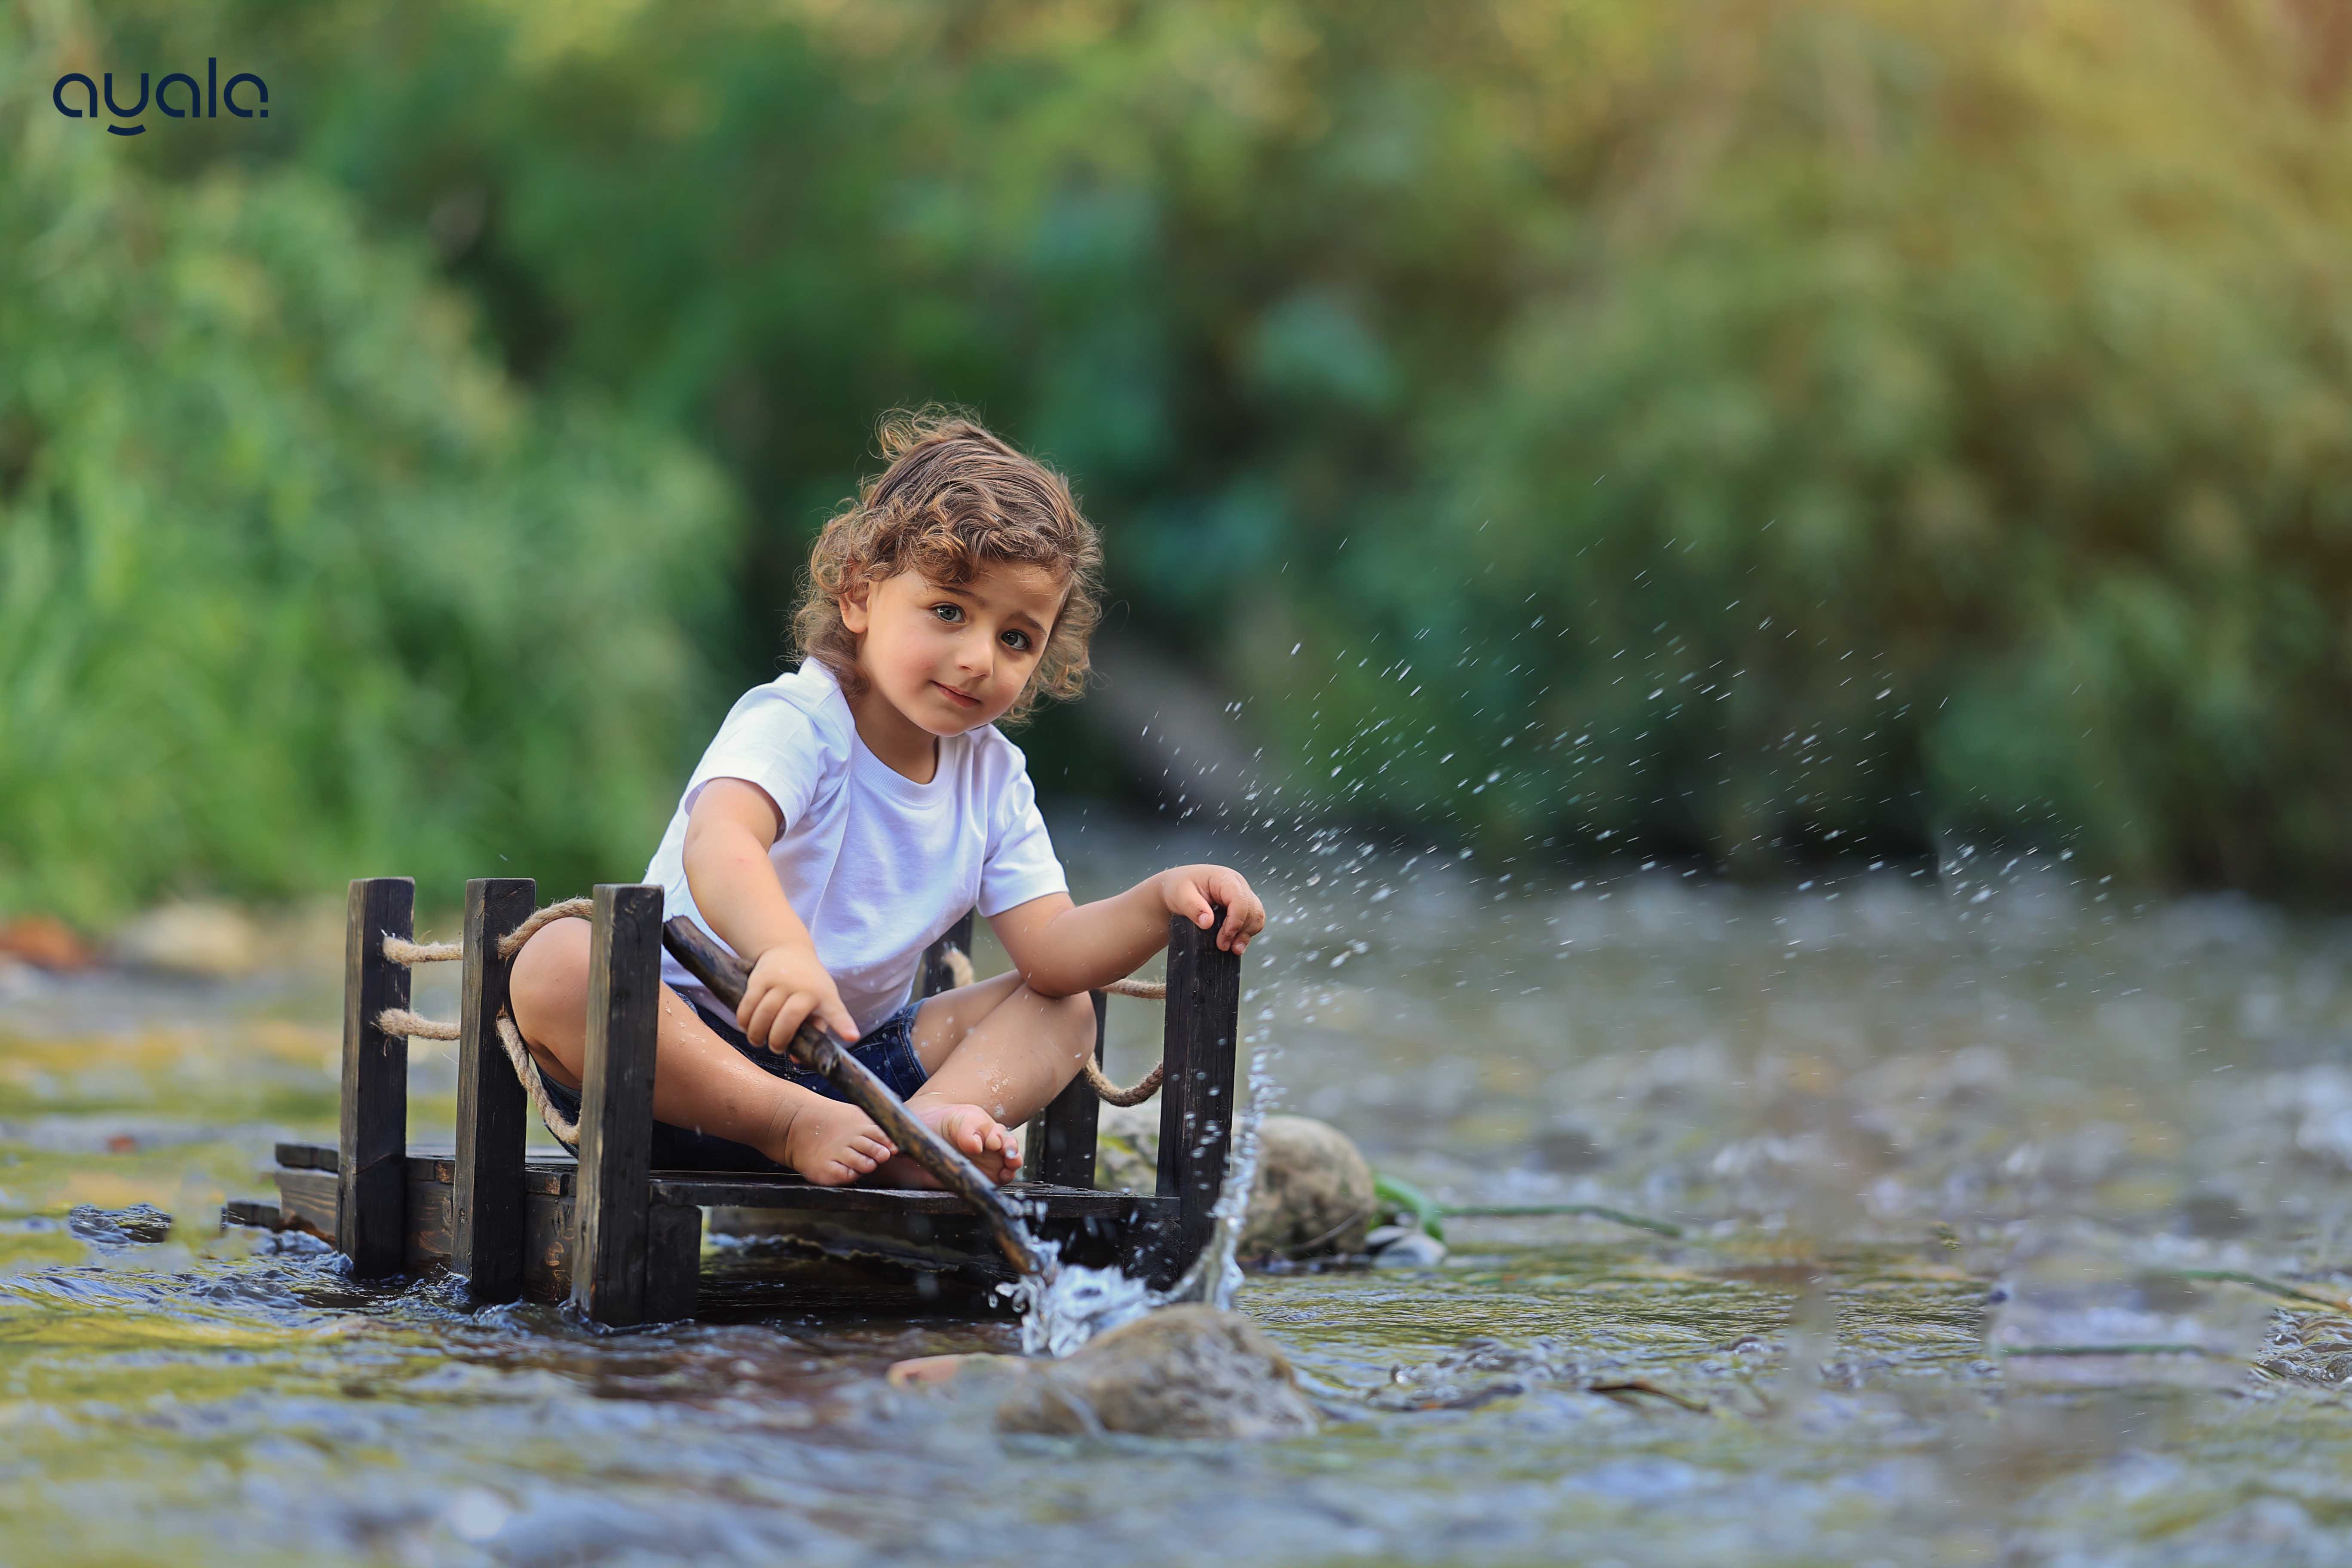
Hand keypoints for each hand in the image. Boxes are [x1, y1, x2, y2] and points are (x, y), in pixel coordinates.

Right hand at [739, 942, 860, 1052]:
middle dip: (778, 1040)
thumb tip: (796, 1059)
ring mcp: (781, 981)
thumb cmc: (808, 983)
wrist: (788, 949)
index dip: (843, 1025)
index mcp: (824, 996)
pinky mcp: (760, 978)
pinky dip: (744, 1020)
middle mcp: (804, 987)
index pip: (836, 1012)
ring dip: (758, 1034)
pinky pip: (748, 1004)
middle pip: (789, 1019)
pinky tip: (746, 1026)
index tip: (851, 1036)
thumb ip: (812, 1030)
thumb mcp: (819, 1001)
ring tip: (758, 1041)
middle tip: (775, 1048)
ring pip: (764, 1013)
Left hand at [1156, 864, 1266, 954]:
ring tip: (1232, 948)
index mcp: (1225, 878)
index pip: (1240, 900)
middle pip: (1252, 910)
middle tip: (1223, 946)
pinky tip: (1235, 943)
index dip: (1235, 922)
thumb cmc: (1178, 887)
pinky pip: (1252, 921)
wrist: (1176, 889)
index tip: (1223, 938)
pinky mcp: (1240, 908)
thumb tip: (1208, 922)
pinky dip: (1246, 934)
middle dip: (1240, 931)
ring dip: (1246, 934)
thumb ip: (1193, 908)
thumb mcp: (1180, 895)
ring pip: (1256, 917)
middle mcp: (1237, 886)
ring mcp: (1241, 896)